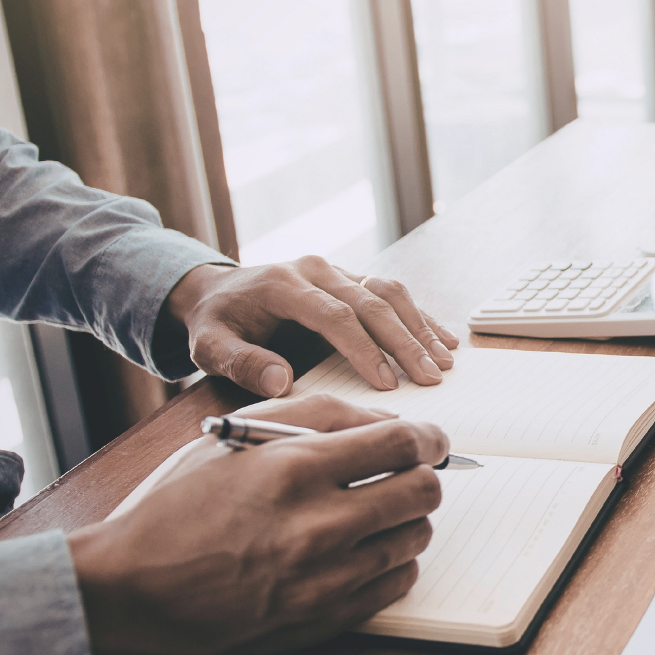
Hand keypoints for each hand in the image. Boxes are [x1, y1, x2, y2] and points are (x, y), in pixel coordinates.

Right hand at [67, 393, 447, 654]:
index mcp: (290, 473)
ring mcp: (323, 581)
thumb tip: (389, 423)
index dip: (428, 438)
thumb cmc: (174, 512)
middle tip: (402, 476)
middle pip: (422, 492)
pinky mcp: (324, 621)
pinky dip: (392, 562)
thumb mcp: (233, 444)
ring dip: (406, 520)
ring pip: (415, 538)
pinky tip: (362, 552)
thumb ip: (318, 419)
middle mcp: (315, 527)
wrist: (124, 597)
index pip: (402, 445)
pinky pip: (397, 583)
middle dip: (421, 477)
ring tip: (373, 515)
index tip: (428, 441)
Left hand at [166, 257, 460, 396]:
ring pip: (390, 292)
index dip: (364, 349)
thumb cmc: (217, 323)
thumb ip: (241, 363)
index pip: (335, 315)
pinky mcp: (352, 279)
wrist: (218, 291)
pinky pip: (393, 293)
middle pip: (372, 302)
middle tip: (430, 377)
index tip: (386, 384)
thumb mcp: (210, 346)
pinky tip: (444, 338)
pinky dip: (420, 317)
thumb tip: (282, 383)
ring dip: (419, 328)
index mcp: (284, 283)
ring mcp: (338, 271)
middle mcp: (318, 270)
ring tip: (444, 361)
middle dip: (405, 342)